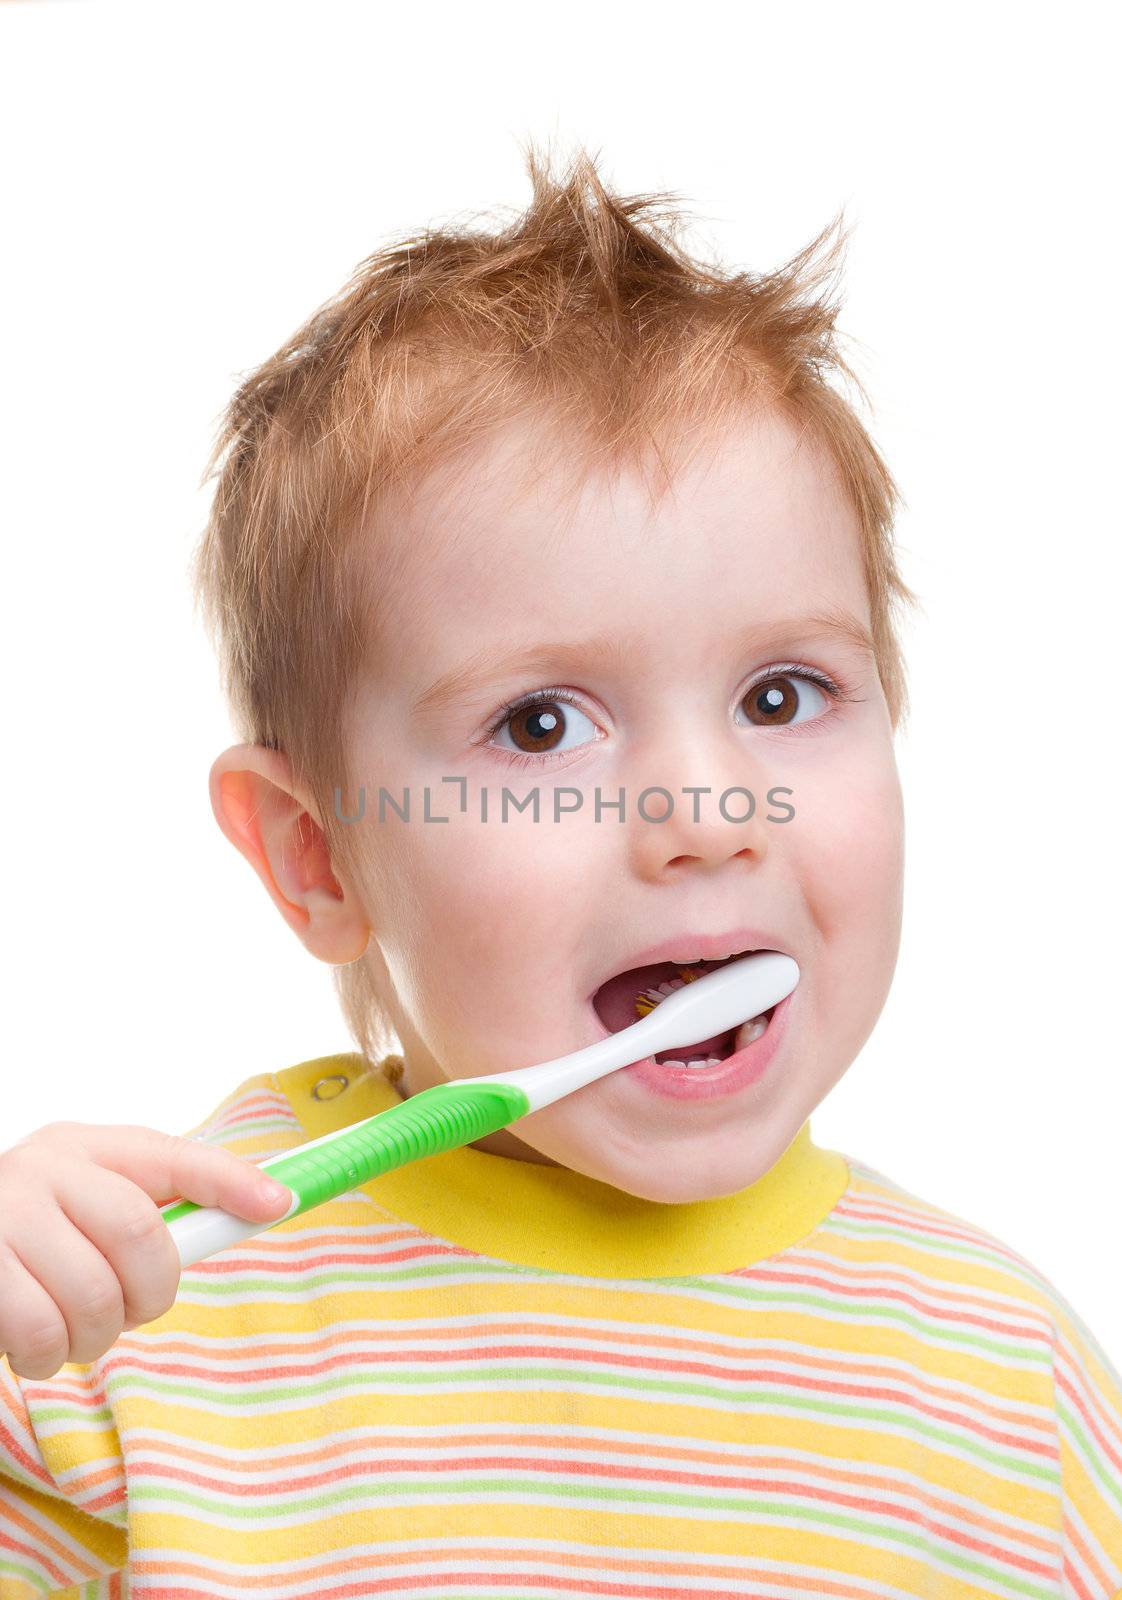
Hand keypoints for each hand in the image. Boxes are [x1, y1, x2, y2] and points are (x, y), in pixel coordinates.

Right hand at [0, 1121, 290, 1377]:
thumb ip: (154, 1205)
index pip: (172, 1155)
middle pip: (140, 1232)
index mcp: (86, 1147)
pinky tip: (40, 1345)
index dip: (231, 1180)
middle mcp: (43, 1169)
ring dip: (99, 1334)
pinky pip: (39, 1332)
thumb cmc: (31, 1232)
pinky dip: (50, 1357)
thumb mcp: (86, 1199)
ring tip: (80, 1331)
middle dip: (153, 1290)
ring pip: (93, 1294)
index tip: (279, 1205)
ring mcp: (4, 1218)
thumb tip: (264, 1206)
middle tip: (135, 1309)